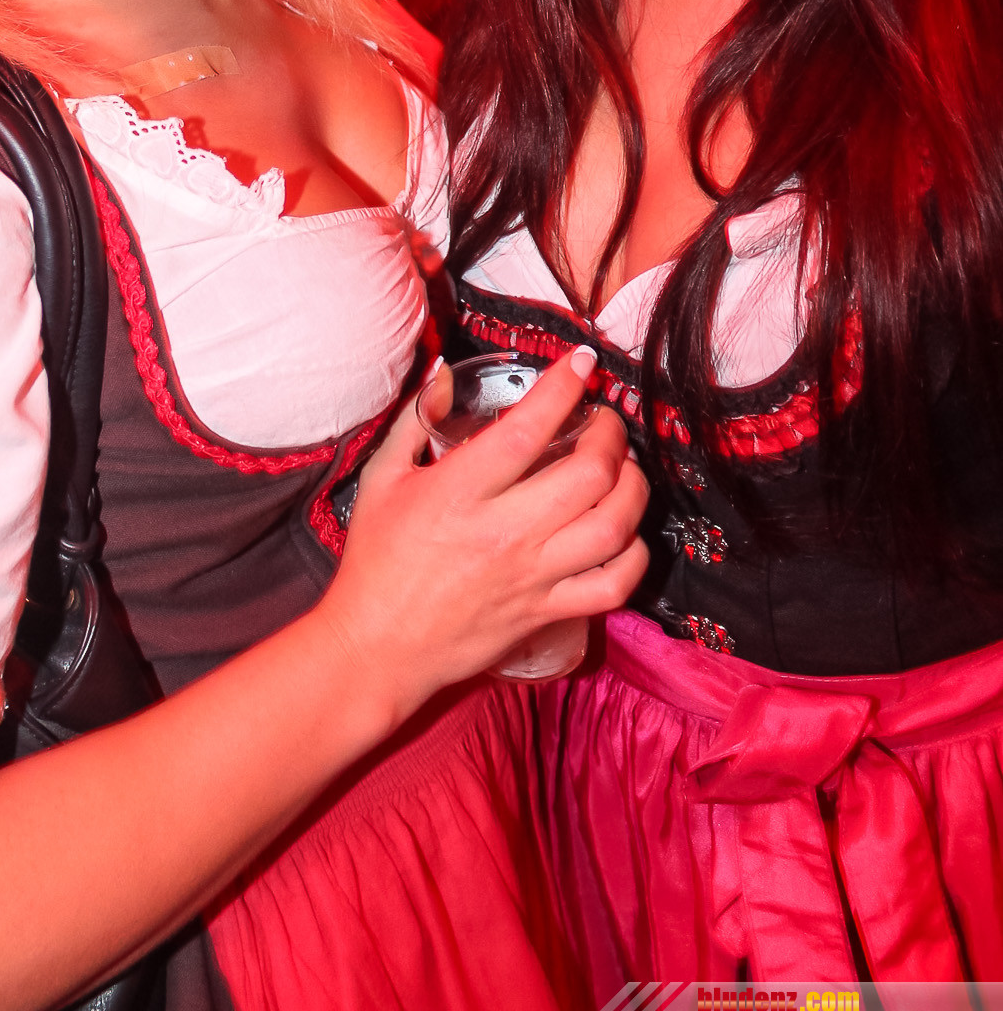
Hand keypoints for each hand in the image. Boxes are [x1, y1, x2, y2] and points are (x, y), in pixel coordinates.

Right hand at [318, 352, 648, 718]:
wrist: (377, 648)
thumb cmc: (375, 560)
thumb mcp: (381, 479)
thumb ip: (414, 420)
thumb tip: (443, 373)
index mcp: (459, 493)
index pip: (527, 430)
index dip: (563, 389)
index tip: (581, 362)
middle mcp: (503, 533)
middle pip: (587, 475)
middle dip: (610, 435)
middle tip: (603, 421)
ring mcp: (531, 576)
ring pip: (612, 527)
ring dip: (631, 486)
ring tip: (623, 467)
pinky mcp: (546, 612)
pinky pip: (613, 585)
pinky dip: (634, 555)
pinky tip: (625, 531)